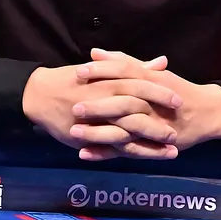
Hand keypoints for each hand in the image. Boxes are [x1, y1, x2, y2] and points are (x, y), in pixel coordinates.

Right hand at [23, 62, 183, 157]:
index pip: (140, 84)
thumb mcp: (105, 69)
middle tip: (178, 128)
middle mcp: (104, 99)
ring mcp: (96, 119)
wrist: (41, 94)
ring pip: (128, 131)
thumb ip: (135, 66)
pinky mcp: (89, 135)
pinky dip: (130, 152)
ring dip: (151, 141)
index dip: (160, 92)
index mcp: (110, 80)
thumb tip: (162, 62)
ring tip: (172, 150)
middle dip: (159, 120)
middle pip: (137, 109)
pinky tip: (148, 157)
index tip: (179, 99)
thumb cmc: (75, 78)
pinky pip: (113, 146)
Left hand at [73, 49, 220, 159]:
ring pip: (122, 129)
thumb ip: (124, 63)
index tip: (79, 71)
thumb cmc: (175, 89)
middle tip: (74, 106)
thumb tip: (95, 53)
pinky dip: (104, 152)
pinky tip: (85, 154)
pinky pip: (125, 150)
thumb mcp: (152, 73)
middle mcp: (149, 103)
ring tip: (73, 132)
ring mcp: (149, 126)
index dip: (102, 72)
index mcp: (149, 82)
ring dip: (97, 132)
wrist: (206, 113)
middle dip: (98, 105)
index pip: (124, 74)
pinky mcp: (149, 145)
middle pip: (122, 103)